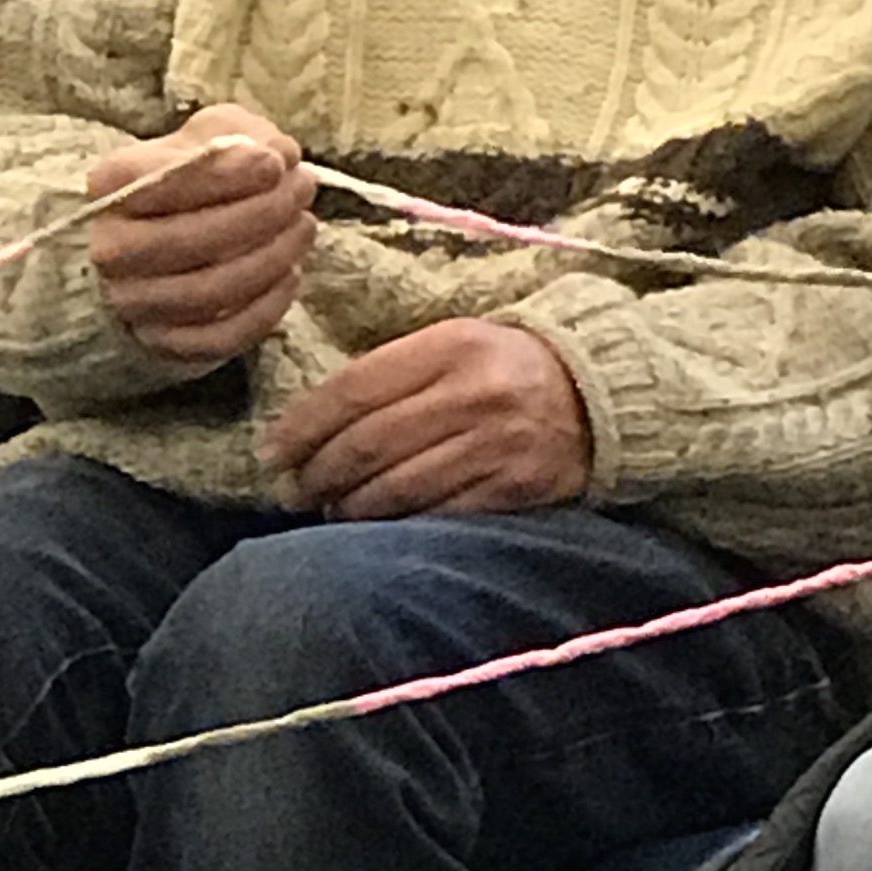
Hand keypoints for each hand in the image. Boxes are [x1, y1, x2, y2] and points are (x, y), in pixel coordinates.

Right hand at [89, 105, 315, 363]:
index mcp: (111, 186)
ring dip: (271, 258)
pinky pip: (220, 336)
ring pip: (209, 291)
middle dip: (259, 215)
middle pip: (188, 240)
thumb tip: (278, 156)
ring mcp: (134, 301)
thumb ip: (241, 135)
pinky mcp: (165, 342)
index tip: (276, 163)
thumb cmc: (199, 179)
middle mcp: (110, 247)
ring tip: (304, 226)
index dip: (227, 174)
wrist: (173, 241)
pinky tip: (290, 275)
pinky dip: (265, 309)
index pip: (163, 183)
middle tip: (302, 190)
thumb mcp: (214, 136)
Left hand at [260, 321, 594, 519]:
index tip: (271, 451)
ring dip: (349, 507)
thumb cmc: (507, 368)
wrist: (600, 395)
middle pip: (368, 444)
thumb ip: (392, 373)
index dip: (302, 426)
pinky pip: (438, 513)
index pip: (354, 390)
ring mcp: (496, 445)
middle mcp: (472, 394)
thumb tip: (312, 424)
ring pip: (397, 487)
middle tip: (293, 490)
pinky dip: (398, 524)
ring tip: (329, 510)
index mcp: (451, 346)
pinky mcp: (515, 489)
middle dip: (317, 474)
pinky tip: (377, 526)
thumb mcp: (454, 344)